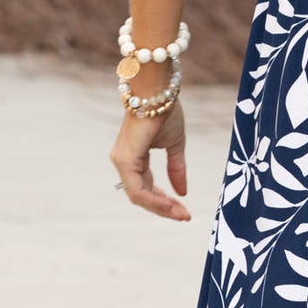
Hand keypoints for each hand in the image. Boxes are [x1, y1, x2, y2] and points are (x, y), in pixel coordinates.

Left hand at [110, 98, 190, 220]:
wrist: (158, 91)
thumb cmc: (165, 111)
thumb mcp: (175, 145)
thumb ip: (176, 168)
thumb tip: (183, 192)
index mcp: (134, 158)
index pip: (148, 187)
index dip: (165, 201)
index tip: (185, 209)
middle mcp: (124, 162)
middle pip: (142, 196)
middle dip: (165, 208)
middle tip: (185, 216)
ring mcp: (122, 162)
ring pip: (139, 196)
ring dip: (162, 208)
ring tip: (182, 213)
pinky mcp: (125, 160)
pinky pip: (138, 190)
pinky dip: (155, 200)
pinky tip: (172, 204)